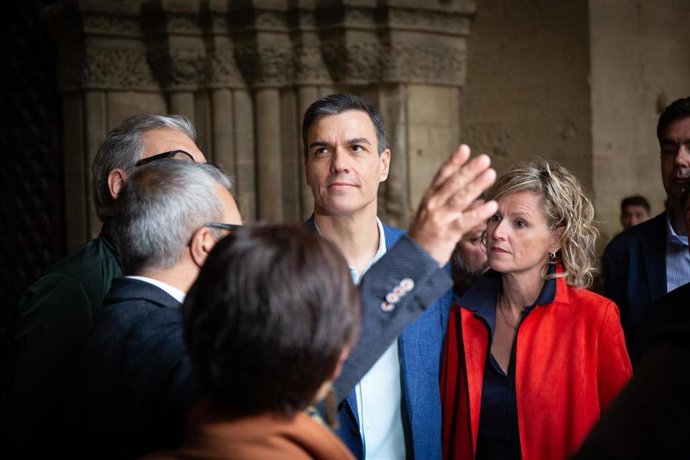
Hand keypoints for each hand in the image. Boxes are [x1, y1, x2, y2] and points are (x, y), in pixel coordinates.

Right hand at [408, 145, 497, 265]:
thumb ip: (452, 204)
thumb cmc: (426, 236)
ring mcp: (439, 219)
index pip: (442, 176)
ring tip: (491, 174)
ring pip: (459, 199)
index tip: (465, 148)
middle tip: (485, 159)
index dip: (453, 162)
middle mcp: (432, 205)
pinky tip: (491, 205)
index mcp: (429, 198)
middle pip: (452, 183)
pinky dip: (478, 213)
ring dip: (476, 185)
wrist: (411, 259)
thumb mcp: (434, 215)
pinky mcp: (445, 234)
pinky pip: (464, 222)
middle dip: (469, 170)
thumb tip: (477, 195)